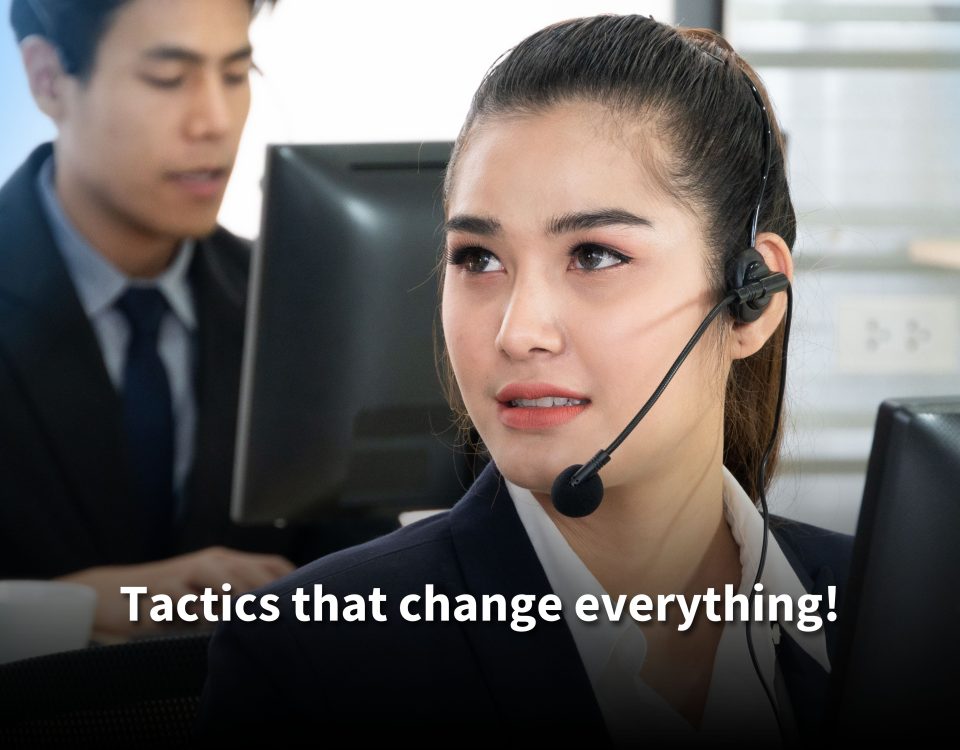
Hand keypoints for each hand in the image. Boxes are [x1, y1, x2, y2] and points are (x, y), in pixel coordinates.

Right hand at [57, 546, 294, 638]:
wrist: (110, 595)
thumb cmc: (168, 601)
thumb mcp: (207, 597)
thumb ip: (238, 601)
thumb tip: (282, 619)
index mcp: (228, 562)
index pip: (273, 566)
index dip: (296, 583)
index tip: (313, 605)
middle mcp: (211, 562)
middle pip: (254, 573)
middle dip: (272, 596)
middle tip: (291, 620)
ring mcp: (186, 573)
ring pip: (223, 579)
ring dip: (239, 600)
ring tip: (255, 620)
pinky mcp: (161, 590)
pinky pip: (185, 600)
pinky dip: (200, 614)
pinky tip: (208, 628)